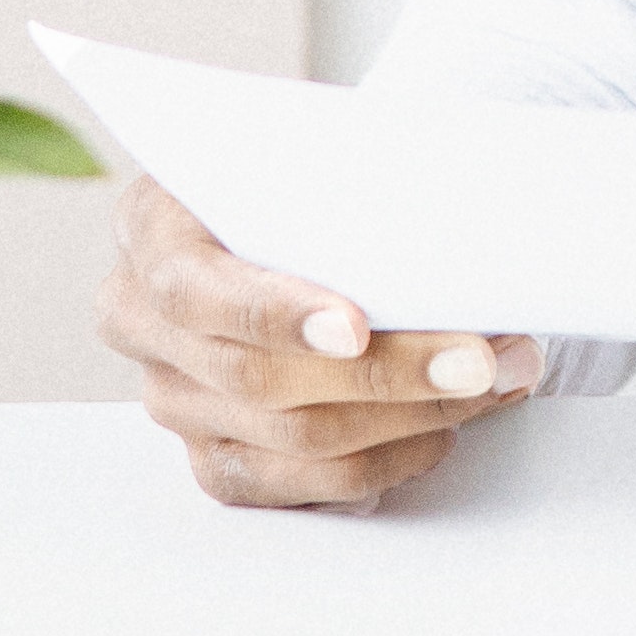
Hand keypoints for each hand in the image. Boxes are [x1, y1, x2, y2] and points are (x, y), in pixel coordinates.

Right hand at [96, 174, 540, 511]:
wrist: (294, 211)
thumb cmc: (311, 176)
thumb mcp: (312, 149)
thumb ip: (349, 174)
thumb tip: (455, 219)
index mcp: (150, 228)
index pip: (194, 287)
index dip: (275, 313)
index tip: (356, 326)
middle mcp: (141, 320)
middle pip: (259, 375)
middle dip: (389, 371)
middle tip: (484, 358)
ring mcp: (172, 397)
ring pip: (290, 437)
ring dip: (409, 417)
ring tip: (494, 381)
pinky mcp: (215, 456)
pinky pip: (296, 485)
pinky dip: (383, 462)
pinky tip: (442, 431)